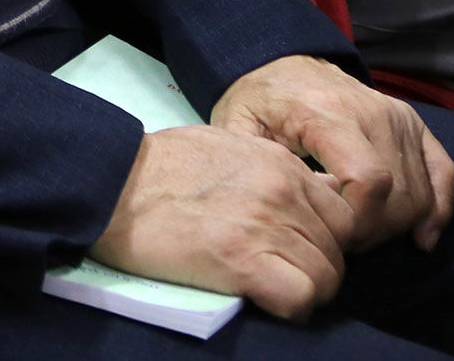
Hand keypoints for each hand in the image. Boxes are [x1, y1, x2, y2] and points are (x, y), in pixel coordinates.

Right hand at [92, 124, 355, 321]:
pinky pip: (299, 297)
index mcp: (281, 163)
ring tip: (272, 291)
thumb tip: (296, 198)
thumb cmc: (157, 165)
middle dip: (317, 270)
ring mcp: (265, 226)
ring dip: (304, 292)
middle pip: (337, 251)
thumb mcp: (226, 146)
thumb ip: (267, 169)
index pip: (341, 216)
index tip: (300, 251)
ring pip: (325, 278)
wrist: (111, 180)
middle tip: (284, 276)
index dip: (324, 241)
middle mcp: (283, 192)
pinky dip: (290, 307)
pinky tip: (266, 301)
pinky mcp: (242, 261)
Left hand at [211, 54, 453, 254]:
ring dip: (394, 226)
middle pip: (396, 194)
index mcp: (324, 113)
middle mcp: (370, 111)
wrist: (283, 62)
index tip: (327, 233)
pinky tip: (421, 235)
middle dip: (371, 232)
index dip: (354, 222)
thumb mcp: (239, 129)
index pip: (367, 180)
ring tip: (358, 232)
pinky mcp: (412, 122)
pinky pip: (443, 172)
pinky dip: (437, 208)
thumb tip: (298, 212)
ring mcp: (396, 116)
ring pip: (418, 192)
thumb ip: (263, 170)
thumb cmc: (257, 101)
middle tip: (338, 240)